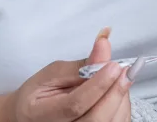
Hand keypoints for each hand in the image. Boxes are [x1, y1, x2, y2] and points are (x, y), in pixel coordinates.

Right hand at [10, 28, 132, 121]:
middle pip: (96, 118)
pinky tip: (117, 91)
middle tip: (125, 70)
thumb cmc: (40, 94)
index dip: (98, 85)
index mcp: (43, 114)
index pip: (75, 104)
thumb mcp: (53, 73)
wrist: (31, 117)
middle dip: (115, 92)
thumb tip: (103, 43)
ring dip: (120, 97)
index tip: (113, 65)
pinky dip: (122, 106)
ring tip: (118, 77)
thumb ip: (80, 65)